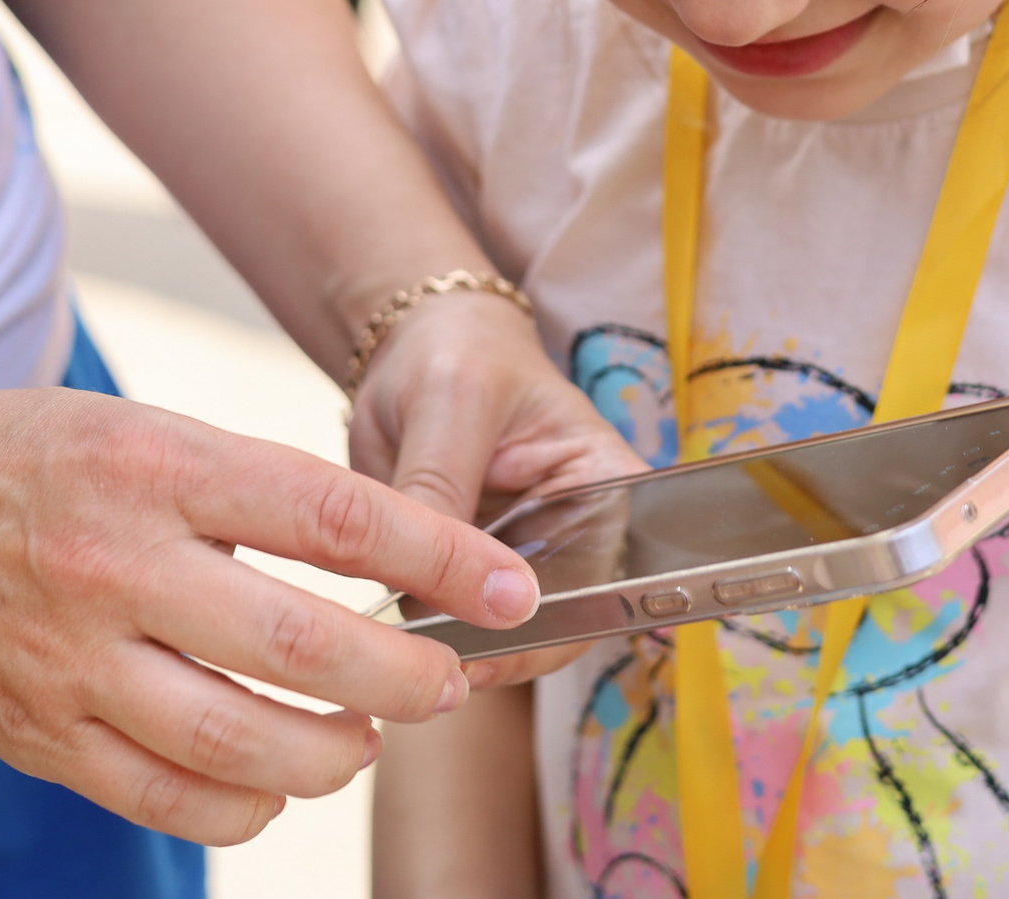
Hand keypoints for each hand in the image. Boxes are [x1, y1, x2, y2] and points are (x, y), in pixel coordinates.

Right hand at [0, 386, 539, 844]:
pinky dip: (249, 802)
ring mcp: (71, 662)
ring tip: (367, 732)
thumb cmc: (18, 460)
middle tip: (447, 682)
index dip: (441, 557)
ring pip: (243, 743)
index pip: (333, 515)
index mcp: (153, 464)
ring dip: (335, 751)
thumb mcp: (137, 429)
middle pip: (299, 645)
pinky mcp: (41, 737)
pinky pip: (173, 798)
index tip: (509, 588)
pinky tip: (274, 774)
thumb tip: (387, 556)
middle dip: (404, 678)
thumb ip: (249, 488)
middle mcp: (112, 565)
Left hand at [346, 289, 650, 685]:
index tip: (505, 634)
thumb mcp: (451, 402)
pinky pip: (456, 626)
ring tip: (408, 654)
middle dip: (506, 646)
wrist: (413, 351)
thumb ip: (441, 488)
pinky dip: (426, 638)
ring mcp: (520, 563)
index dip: (569, 619)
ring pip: (507, 638)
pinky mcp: (465, 577)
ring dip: (461, 650)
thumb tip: (424, 585)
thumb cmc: (457, 354)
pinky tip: (392, 640)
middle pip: (564, 624)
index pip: (616, 575)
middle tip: (442, 658)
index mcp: (608, 485)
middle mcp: (577, 535)